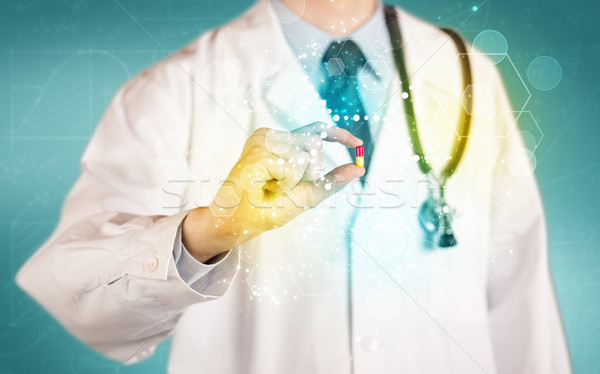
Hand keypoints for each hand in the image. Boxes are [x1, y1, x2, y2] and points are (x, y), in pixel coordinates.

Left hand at [182, 122, 363, 262]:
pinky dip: (304, 161)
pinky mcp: (271, 136)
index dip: (299, 183)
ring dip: (306, 168)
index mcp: (260, 153)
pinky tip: (290, 172)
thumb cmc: (256, 215)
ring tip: (282, 184)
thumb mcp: (295, 205)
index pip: (305, 160)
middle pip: (313, 145)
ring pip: (312, 143)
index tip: (278, 195)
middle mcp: (263, 137)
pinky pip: (305, 141)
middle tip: (282, 190)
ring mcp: (266, 134)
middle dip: (309, 172)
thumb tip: (358, 169)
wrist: (230, 218)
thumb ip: (329, 184)